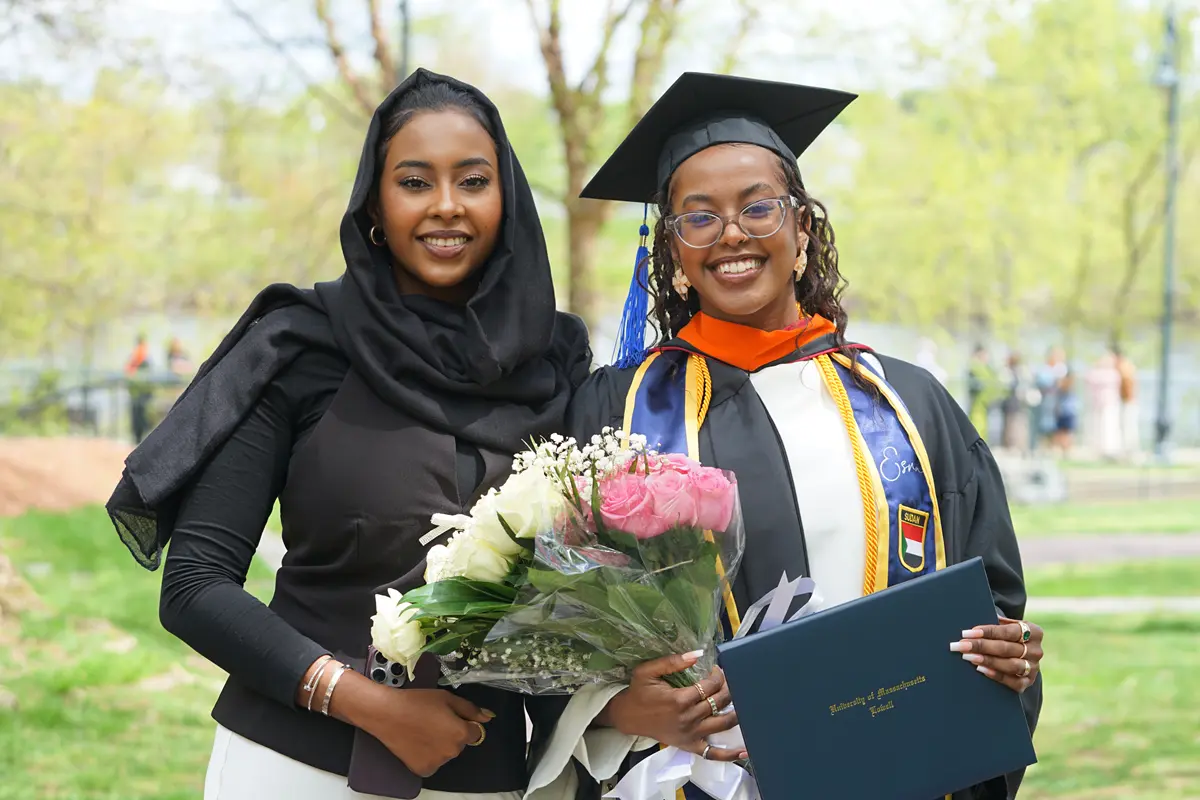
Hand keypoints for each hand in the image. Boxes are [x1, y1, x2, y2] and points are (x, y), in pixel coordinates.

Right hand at [330, 671, 493, 776]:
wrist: (387, 713)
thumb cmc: (418, 702)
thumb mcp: (447, 698)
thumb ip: (470, 709)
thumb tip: (488, 717)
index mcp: (460, 733)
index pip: (475, 732)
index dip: (463, 722)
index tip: (448, 716)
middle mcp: (452, 752)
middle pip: (460, 743)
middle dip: (452, 733)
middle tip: (433, 721)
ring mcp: (437, 763)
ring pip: (446, 753)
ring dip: (440, 745)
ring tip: (422, 730)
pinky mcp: (423, 770)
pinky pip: (433, 763)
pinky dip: (428, 755)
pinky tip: (417, 742)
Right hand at [600, 652, 744, 761]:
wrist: (629, 717)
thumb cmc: (639, 692)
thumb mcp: (648, 671)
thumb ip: (672, 662)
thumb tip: (697, 655)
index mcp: (680, 699)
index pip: (710, 686)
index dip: (718, 675)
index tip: (717, 669)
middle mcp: (689, 718)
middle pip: (719, 702)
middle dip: (729, 688)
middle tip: (730, 681)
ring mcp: (691, 734)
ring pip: (722, 724)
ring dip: (736, 712)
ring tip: (743, 702)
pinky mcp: (690, 745)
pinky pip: (712, 753)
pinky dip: (729, 754)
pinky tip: (744, 750)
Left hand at [951, 616, 1043, 692]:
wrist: (1019, 655)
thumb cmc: (1006, 637)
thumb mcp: (1005, 626)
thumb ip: (994, 622)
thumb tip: (973, 620)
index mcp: (1034, 632)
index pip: (1009, 631)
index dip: (988, 632)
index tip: (967, 633)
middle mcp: (1036, 651)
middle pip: (1007, 648)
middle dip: (981, 646)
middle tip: (961, 645)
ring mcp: (1034, 668)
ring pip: (1010, 665)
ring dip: (987, 660)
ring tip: (968, 657)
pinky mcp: (1028, 682)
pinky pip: (1013, 682)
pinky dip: (997, 676)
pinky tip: (981, 669)